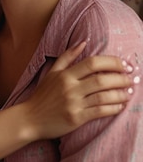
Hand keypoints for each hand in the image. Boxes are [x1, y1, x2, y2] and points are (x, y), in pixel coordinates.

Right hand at [23, 42, 137, 139]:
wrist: (30, 119)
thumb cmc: (42, 95)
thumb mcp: (52, 73)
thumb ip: (67, 56)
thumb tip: (83, 42)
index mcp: (65, 75)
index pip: (93, 63)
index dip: (111, 62)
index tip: (123, 64)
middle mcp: (70, 88)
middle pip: (101, 79)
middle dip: (120, 78)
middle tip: (131, 78)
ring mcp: (74, 103)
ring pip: (103, 96)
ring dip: (120, 93)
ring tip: (128, 92)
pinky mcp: (76, 118)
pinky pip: (100, 111)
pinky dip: (113, 108)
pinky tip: (120, 105)